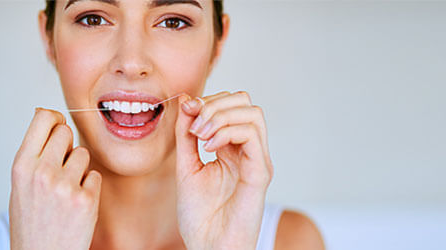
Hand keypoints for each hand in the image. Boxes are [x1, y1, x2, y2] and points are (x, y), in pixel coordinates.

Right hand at [9, 108, 101, 249]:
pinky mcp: (86, 200)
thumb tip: (47, 114)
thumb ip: (33, 152)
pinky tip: (75, 203)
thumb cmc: (31, 222)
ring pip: (83, 153)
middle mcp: (42, 173)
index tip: (56, 128)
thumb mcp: (20, 184)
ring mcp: (65, 187)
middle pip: (66, 131)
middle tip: (60, 167)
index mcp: (22, 166)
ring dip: (78, 167)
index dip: (54, 119)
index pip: (43, 117)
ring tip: (65, 189)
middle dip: (66, 145)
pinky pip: (94, 175)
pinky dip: (89, 186)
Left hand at [175, 91, 273, 249]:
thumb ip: (186, 135)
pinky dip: (227, 132)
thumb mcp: (186, 165)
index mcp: (232, 148)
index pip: (231, 105)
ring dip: (220, 116)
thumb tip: (186, 101)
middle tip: (194, 125)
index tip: (186, 110)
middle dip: (215, 104)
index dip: (208, 101)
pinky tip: (209, 146)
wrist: (208, 246)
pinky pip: (252, 136)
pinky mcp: (260, 172)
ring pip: (252, 114)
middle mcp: (248, 151)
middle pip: (245, 103)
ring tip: (200, 136)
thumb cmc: (200, 215)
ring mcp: (257, 160)